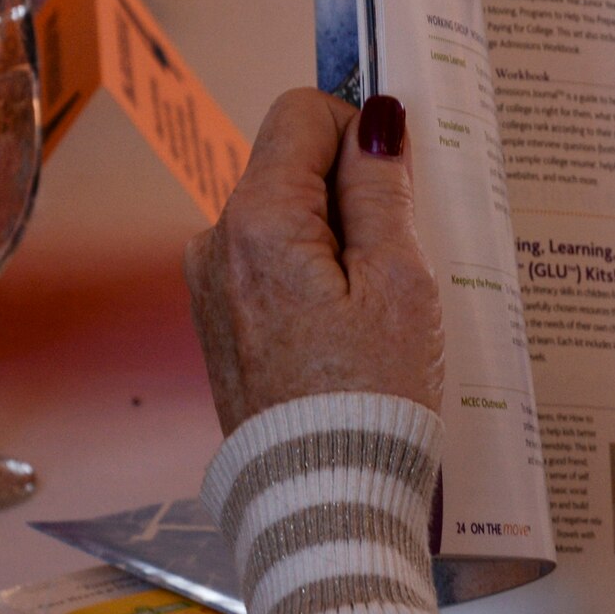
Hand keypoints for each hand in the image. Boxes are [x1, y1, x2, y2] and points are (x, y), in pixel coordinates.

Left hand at [186, 89, 443, 435]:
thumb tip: (376, 119)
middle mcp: (216, 243)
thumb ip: (382, 190)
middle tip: (402, 260)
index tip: (401, 182)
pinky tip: (353, 330)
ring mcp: (211, 285)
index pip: (303, 114)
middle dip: (354, 193)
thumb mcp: (400, 281)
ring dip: (339, 240)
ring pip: (288, 218)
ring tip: (380, 307)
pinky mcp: (221, 322)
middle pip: (294, 166)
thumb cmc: (371, 397)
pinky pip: (274, 265)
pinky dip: (317, 277)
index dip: (361, 131)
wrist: (324, 499)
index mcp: (257, 221)